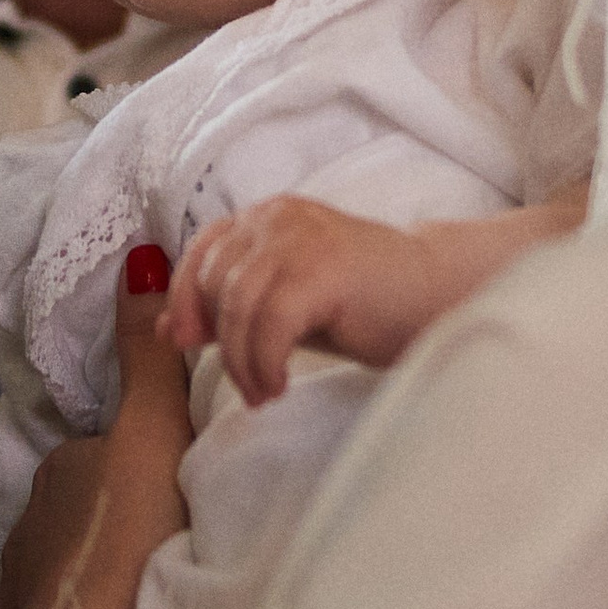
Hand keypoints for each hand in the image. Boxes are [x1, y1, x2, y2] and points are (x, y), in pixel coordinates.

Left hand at [0, 251, 190, 608]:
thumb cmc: (124, 542)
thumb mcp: (152, 438)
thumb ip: (151, 360)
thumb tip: (139, 255)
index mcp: (60, 471)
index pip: (103, 452)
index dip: (140, 460)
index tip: (176, 483)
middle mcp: (30, 521)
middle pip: (90, 507)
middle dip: (122, 516)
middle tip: (175, 535)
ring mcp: (24, 585)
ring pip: (77, 561)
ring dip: (107, 568)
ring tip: (154, 587)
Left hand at [166, 198, 466, 403]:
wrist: (440, 298)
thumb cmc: (365, 303)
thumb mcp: (286, 304)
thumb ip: (231, 310)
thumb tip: (166, 329)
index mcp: (267, 217)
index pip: (202, 252)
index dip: (186, 300)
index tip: (189, 344)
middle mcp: (279, 217)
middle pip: (214, 282)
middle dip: (220, 341)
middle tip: (247, 383)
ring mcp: (302, 237)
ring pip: (237, 305)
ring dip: (243, 361)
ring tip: (264, 391)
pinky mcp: (324, 268)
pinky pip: (269, 322)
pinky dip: (264, 362)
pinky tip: (280, 385)